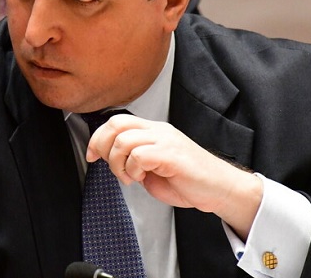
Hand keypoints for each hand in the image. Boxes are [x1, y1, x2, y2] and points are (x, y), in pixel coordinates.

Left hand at [86, 114, 262, 239]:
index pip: (117, 121)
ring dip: (118, 163)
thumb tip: (113, 161)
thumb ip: (134, 160)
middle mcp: (159, 131)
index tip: (92, 155)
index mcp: (154, 131)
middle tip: (105, 164)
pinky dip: (133, 170)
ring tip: (129, 177)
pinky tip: (141, 178)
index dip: (98, 137)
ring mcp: (165, 140)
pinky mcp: (171, 154)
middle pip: (116, 124)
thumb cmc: (189, 181)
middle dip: (101, 145)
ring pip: (124, 140)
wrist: (219, 189)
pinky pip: (139, 155)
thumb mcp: (153, 168)